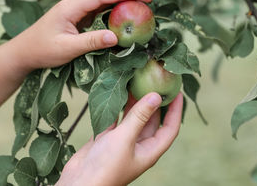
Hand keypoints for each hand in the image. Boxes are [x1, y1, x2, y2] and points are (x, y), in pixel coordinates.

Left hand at [8, 0, 152, 71]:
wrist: (23, 52)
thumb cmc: (41, 50)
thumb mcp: (67, 48)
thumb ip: (91, 42)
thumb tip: (116, 37)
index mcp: (71, 6)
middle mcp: (74, 4)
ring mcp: (76, 10)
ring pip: (102, 0)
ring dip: (121, 1)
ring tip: (141, 4)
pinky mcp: (77, 17)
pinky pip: (98, 10)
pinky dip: (113, 11)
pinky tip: (123, 15)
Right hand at [56, 93, 182, 185]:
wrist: (79, 182)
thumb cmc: (106, 167)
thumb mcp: (125, 138)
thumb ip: (139, 116)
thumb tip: (156, 95)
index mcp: (149, 150)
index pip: (170, 128)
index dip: (176, 110)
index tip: (178, 92)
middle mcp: (138, 145)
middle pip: (152, 120)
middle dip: (154, 102)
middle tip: (155, 81)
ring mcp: (122, 141)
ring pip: (133, 118)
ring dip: (135, 102)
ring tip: (136, 82)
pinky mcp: (107, 138)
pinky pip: (116, 119)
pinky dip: (117, 107)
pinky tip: (117, 93)